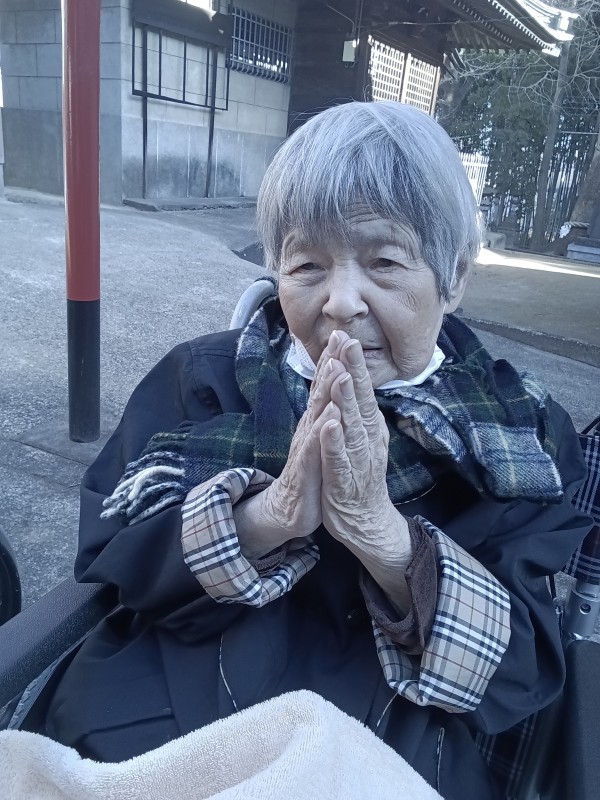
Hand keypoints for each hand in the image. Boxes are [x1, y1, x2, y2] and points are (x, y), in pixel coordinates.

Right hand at [233, 333, 345, 557]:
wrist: (289, 510)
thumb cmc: (309, 473)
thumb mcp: (318, 439)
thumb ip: (323, 413)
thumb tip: (331, 389)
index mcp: (315, 422)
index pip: (324, 387)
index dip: (333, 361)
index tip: (343, 334)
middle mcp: (308, 429)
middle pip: (320, 392)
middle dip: (330, 364)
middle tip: (340, 337)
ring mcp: (306, 447)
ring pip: (317, 415)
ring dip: (326, 391)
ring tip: (337, 367)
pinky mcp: (306, 469)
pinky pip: (315, 448)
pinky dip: (323, 432)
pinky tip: (330, 417)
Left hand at [319, 334, 412, 611]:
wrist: (366, 519)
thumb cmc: (358, 473)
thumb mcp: (357, 436)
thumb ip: (354, 408)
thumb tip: (349, 377)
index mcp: (367, 425)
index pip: (360, 388)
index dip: (352, 363)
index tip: (344, 335)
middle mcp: (366, 436)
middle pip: (359, 399)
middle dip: (352, 370)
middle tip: (348, 341)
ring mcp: (357, 457)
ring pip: (351, 424)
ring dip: (345, 400)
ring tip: (339, 376)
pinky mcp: (345, 479)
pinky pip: (339, 458)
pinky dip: (335, 441)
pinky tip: (330, 425)